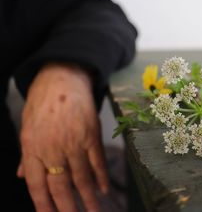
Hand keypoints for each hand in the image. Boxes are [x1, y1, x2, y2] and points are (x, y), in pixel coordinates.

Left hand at [17, 63, 108, 211]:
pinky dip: (101, 177)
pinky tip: (103, 189)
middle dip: (67, 208)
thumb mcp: (27, 126)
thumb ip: (27, 154)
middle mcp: (53, 149)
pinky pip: (97, 161)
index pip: (37, 186)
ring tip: (94, 211)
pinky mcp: (92, 135)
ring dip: (88, 197)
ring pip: (82, 177)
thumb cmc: (42, 102)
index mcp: (33, 148)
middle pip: (61, 186)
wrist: (62, 78)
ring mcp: (75, 142)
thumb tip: (23, 176)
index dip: (44, 206)